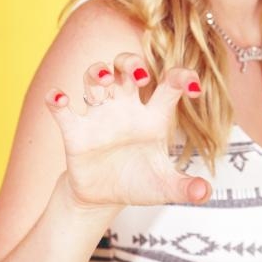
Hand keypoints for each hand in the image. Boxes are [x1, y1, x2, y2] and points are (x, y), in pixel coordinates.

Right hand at [45, 53, 211, 206]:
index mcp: (153, 117)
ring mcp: (99, 116)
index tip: (193, 87)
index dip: (181, 77)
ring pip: (95, 77)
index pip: (168, 85)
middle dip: (131, 62)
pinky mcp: (75, 131)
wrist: (104, 198)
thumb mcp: (164, 187)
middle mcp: (126, 108)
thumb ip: (185, 187)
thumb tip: (204, 193)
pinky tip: (59, 99)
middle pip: (126, 67)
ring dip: (98, 72)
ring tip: (106, 80)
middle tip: (140, 75)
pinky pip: (63, 108)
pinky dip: (57, 99)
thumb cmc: (138, 183)